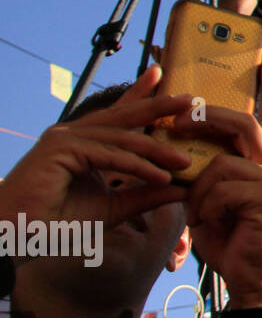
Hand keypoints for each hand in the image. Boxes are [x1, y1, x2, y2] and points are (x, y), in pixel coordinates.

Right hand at [0, 65, 191, 231]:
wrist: (18, 239)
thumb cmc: (58, 225)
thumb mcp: (114, 207)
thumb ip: (144, 195)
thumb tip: (181, 189)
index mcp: (84, 144)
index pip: (119, 117)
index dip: (142, 97)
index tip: (162, 78)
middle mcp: (74, 135)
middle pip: (124, 117)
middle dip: (158, 107)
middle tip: (189, 100)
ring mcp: (65, 138)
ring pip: (122, 139)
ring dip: (156, 150)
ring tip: (185, 161)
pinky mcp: (60, 149)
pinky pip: (110, 154)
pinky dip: (137, 166)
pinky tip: (161, 176)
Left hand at [176, 61, 261, 308]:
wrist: (250, 277)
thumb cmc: (228, 238)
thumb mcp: (209, 198)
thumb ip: (205, 171)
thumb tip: (178, 146)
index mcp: (260, 163)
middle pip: (242, 123)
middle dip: (206, 116)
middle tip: (178, 118)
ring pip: (223, 161)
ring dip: (198, 187)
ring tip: (196, 212)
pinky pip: (223, 187)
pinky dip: (205, 206)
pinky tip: (208, 223)